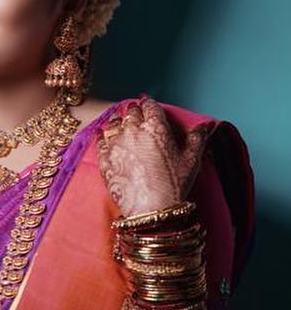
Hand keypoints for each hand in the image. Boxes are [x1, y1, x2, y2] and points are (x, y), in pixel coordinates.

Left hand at [97, 99, 211, 216]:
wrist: (152, 209)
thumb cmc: (174, 184)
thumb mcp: (192, 159)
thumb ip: (198, 137)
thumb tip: (208, 124)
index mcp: (155, 127)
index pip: (150, 106)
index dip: (149, 102)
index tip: (147, 101)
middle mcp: (133, 131)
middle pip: (130, 112)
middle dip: (134, 110)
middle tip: (136, 111)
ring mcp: (116, 144)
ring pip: (113, 123)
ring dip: (118, 121)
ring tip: (120, 122)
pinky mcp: (104, 159)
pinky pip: (100, 141)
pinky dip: (102, 136)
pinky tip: (103, 135)